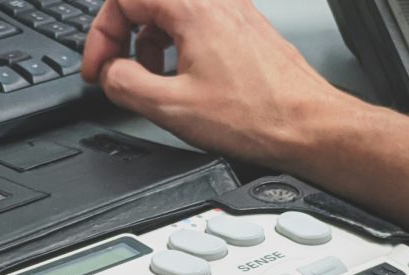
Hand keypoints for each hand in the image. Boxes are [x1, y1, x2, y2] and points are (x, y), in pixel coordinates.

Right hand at [82, 0, 353, 165]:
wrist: (308, 127)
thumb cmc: (257, 117)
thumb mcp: (171, 108)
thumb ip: (125, 84)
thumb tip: (110, 74)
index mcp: (194, 8)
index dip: (101, 35)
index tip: (99, 68)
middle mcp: (217, 2)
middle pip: (147, 2)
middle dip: (123, 38)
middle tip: (116, 72)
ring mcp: (234, 13)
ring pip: (172, 13)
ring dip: (149, 44)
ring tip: (151, 80)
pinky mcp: (245, 31)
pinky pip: (197, 25)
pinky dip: (177, 47)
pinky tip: (182, 80)